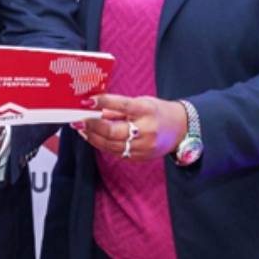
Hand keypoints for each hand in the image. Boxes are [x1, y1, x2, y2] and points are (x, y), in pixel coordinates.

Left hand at [70, 94, 186, 161]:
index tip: (87, 101)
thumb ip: (118, 107)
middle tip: (77, 121)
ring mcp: (144, 146)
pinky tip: (94, 138)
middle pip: (113, 131)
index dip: (103, 103)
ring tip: (81, 130)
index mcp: (147, 111)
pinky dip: (103, 145)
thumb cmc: (158, 112)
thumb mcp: (141, 102)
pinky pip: (117, 152)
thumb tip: (94, 107)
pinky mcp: (141, 157)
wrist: (181, 129)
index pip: (122, 106)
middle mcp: (146, 130)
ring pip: (112, 145)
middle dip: (92, 126)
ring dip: (93, 137)